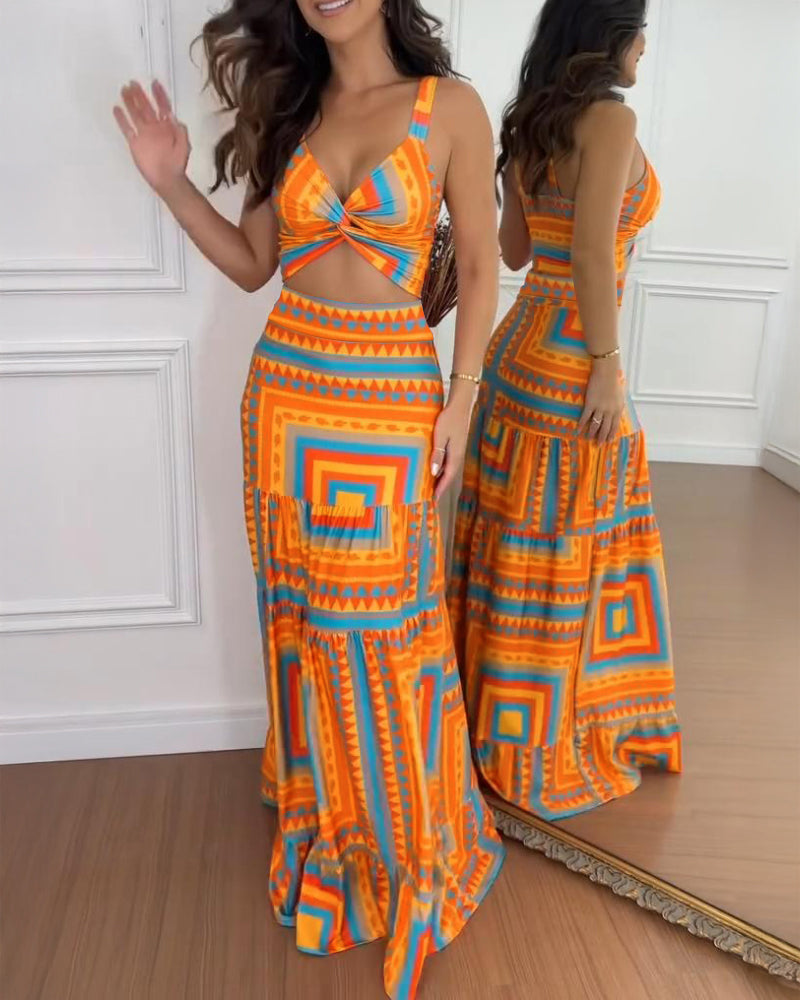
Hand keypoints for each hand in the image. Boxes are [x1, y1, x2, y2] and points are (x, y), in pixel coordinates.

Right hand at [113, 80, 189, 196]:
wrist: (168, 179)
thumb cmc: (177, 163)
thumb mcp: (184, 144)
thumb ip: (179, 129)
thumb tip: (173, 115)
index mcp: (167, 126)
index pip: (163, 106)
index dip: (159, 94)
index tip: (155, 83)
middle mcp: (154, 127)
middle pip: (146, 107)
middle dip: (140, 94)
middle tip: (134, 83)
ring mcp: (144, 134)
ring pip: (135, 114)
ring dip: (130, 102)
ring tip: (124, 89)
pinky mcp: (135, 143)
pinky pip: (127, 129)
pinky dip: (122, 119)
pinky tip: (117, 109)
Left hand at [430, 385, 475, 500]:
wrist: (459, 406)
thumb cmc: (448, 419)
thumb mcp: (440, 436)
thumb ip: (437, 454)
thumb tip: (434, 473)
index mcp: (455, 455)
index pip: (448, 477)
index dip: (441, 488)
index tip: (435, 499)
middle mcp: (458, 455)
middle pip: (449, 475)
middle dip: (441, 486)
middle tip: (432, 497)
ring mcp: (457, 451)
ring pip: (449, 469)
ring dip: (442, 478)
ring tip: (432, 486)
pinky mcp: (455, 446)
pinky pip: (448, 462)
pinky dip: (442, 469)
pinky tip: (435, 469)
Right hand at [577, 359, 624, 442]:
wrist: (606, 372)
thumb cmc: (614, 381)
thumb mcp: (620, 396)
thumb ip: (618, 406)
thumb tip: (616, 413)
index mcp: (618, 409)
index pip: (615, 426)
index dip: (611, 434)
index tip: (609, 441)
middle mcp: (610, 411)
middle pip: (605, 428)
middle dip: (602, 438)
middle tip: (599, 445)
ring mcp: (600, 408)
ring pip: (596, 425)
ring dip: (592, 433)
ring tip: (589, 439)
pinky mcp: (590, 404)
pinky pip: (585, 417)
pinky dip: (582, 424)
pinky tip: (578, 429)